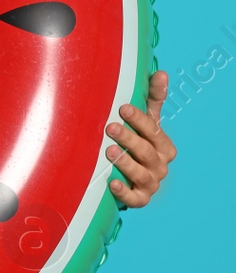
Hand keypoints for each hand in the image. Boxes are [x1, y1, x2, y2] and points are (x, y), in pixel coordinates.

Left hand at [105, 70, 175, 207]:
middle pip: (147, 151)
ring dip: (126, 162)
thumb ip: (153, 100)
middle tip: (109, 127)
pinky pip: (135, 198)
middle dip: (129, 138)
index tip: (123, 108)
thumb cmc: (138, 144)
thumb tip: (161, 73)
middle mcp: (160, 165)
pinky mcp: (140, 199)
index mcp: (164, 146)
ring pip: (141, 173)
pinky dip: (124, 192)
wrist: (131, 177)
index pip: (154, 131)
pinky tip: (111, 183)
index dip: (140, 120)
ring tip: (109, 151)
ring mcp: (151, 183)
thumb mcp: (146, 122)